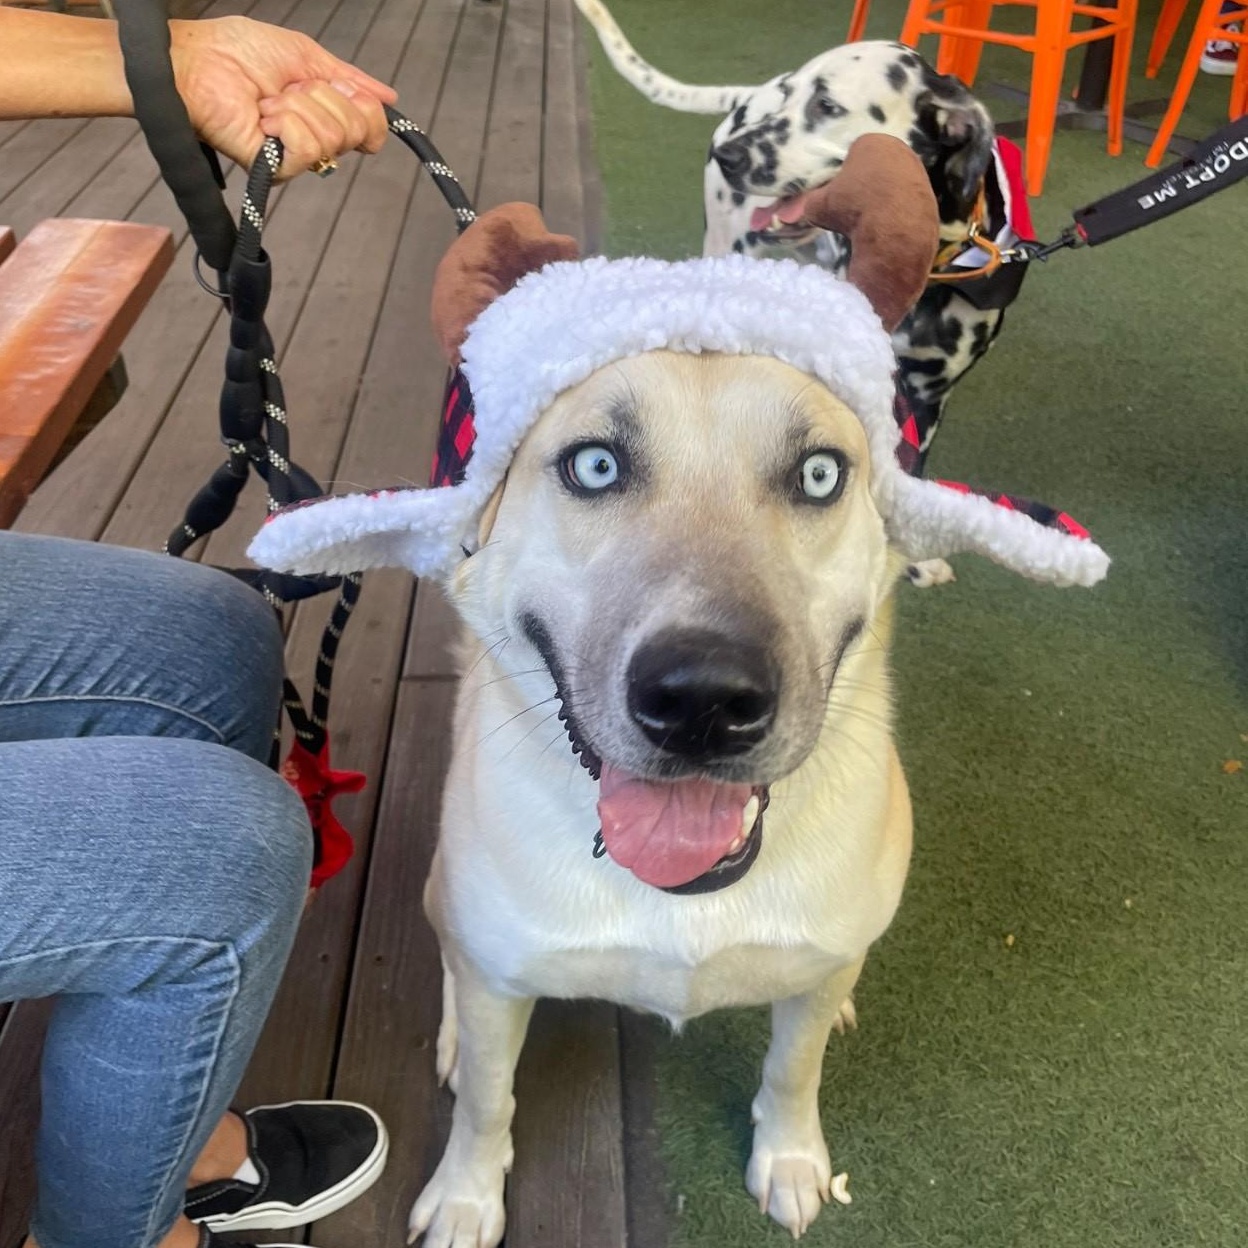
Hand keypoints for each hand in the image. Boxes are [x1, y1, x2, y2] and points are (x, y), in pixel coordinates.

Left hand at [169, 16, 396, 178]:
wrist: (197, 62)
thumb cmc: (238, 52)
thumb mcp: (306, 54)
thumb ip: (349, 76)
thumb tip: (389, 98)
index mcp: (324, 114)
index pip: (371, 129)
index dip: (362, 104)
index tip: (331, 83)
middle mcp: (315, 139)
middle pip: (356, 131)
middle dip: (323, 97)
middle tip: (288, 90)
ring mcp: (297, 157)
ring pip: (333, 137)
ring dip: (298, 106)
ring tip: (268, 103)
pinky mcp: (278, 169)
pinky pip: (308, 149)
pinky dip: (287, 123)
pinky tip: (264, 118)